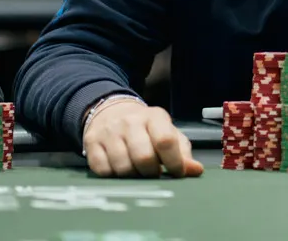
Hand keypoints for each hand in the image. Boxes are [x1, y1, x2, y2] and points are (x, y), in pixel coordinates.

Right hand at [83, 101, 203, 178]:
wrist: (111, 111)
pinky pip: (103, 170)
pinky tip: (119, 169)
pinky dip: (114, 176)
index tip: (177, 173)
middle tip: (153, 173)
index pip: (166, 140)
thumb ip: (182, 151)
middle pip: (144, 158)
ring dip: (132, 176)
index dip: (174, 162)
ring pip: (123, 167)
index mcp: (154, 117)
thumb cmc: (146, 128)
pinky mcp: (91, 143)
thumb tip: (196, 170)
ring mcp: (109, 132)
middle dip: (151, 173)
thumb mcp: (167, 132)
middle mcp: (130, 122)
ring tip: (136, 171)